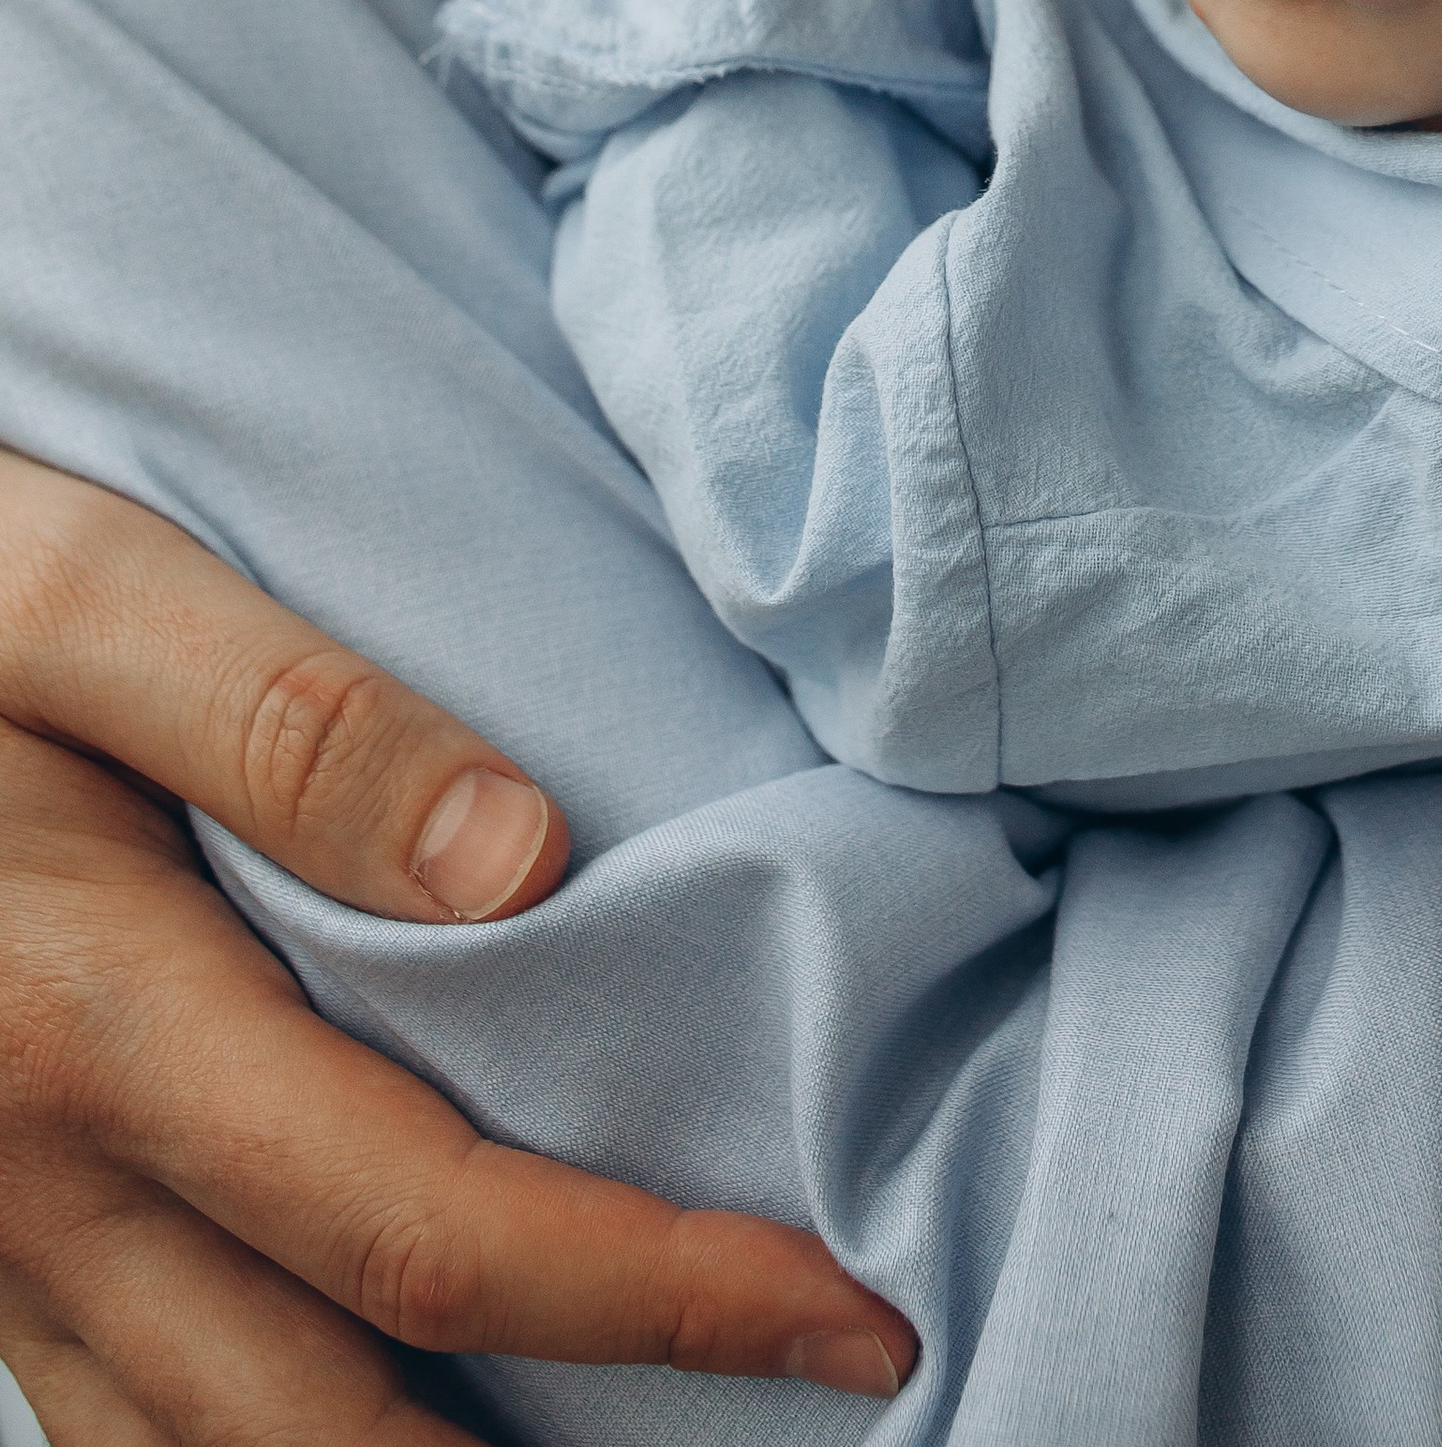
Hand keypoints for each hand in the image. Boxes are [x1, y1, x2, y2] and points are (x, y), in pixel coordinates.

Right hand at [0, 451, 913, 1439]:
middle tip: (808, 1411)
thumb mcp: (73, 597)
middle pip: (328, 1429)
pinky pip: (131, 1418)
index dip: (654, 1295)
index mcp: (93, 1026)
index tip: (844, 1313)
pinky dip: (278, 1444)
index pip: (429, 1233)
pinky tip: (403, 1401)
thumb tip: (524, 860)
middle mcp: (34, 1188)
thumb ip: (290, 720)